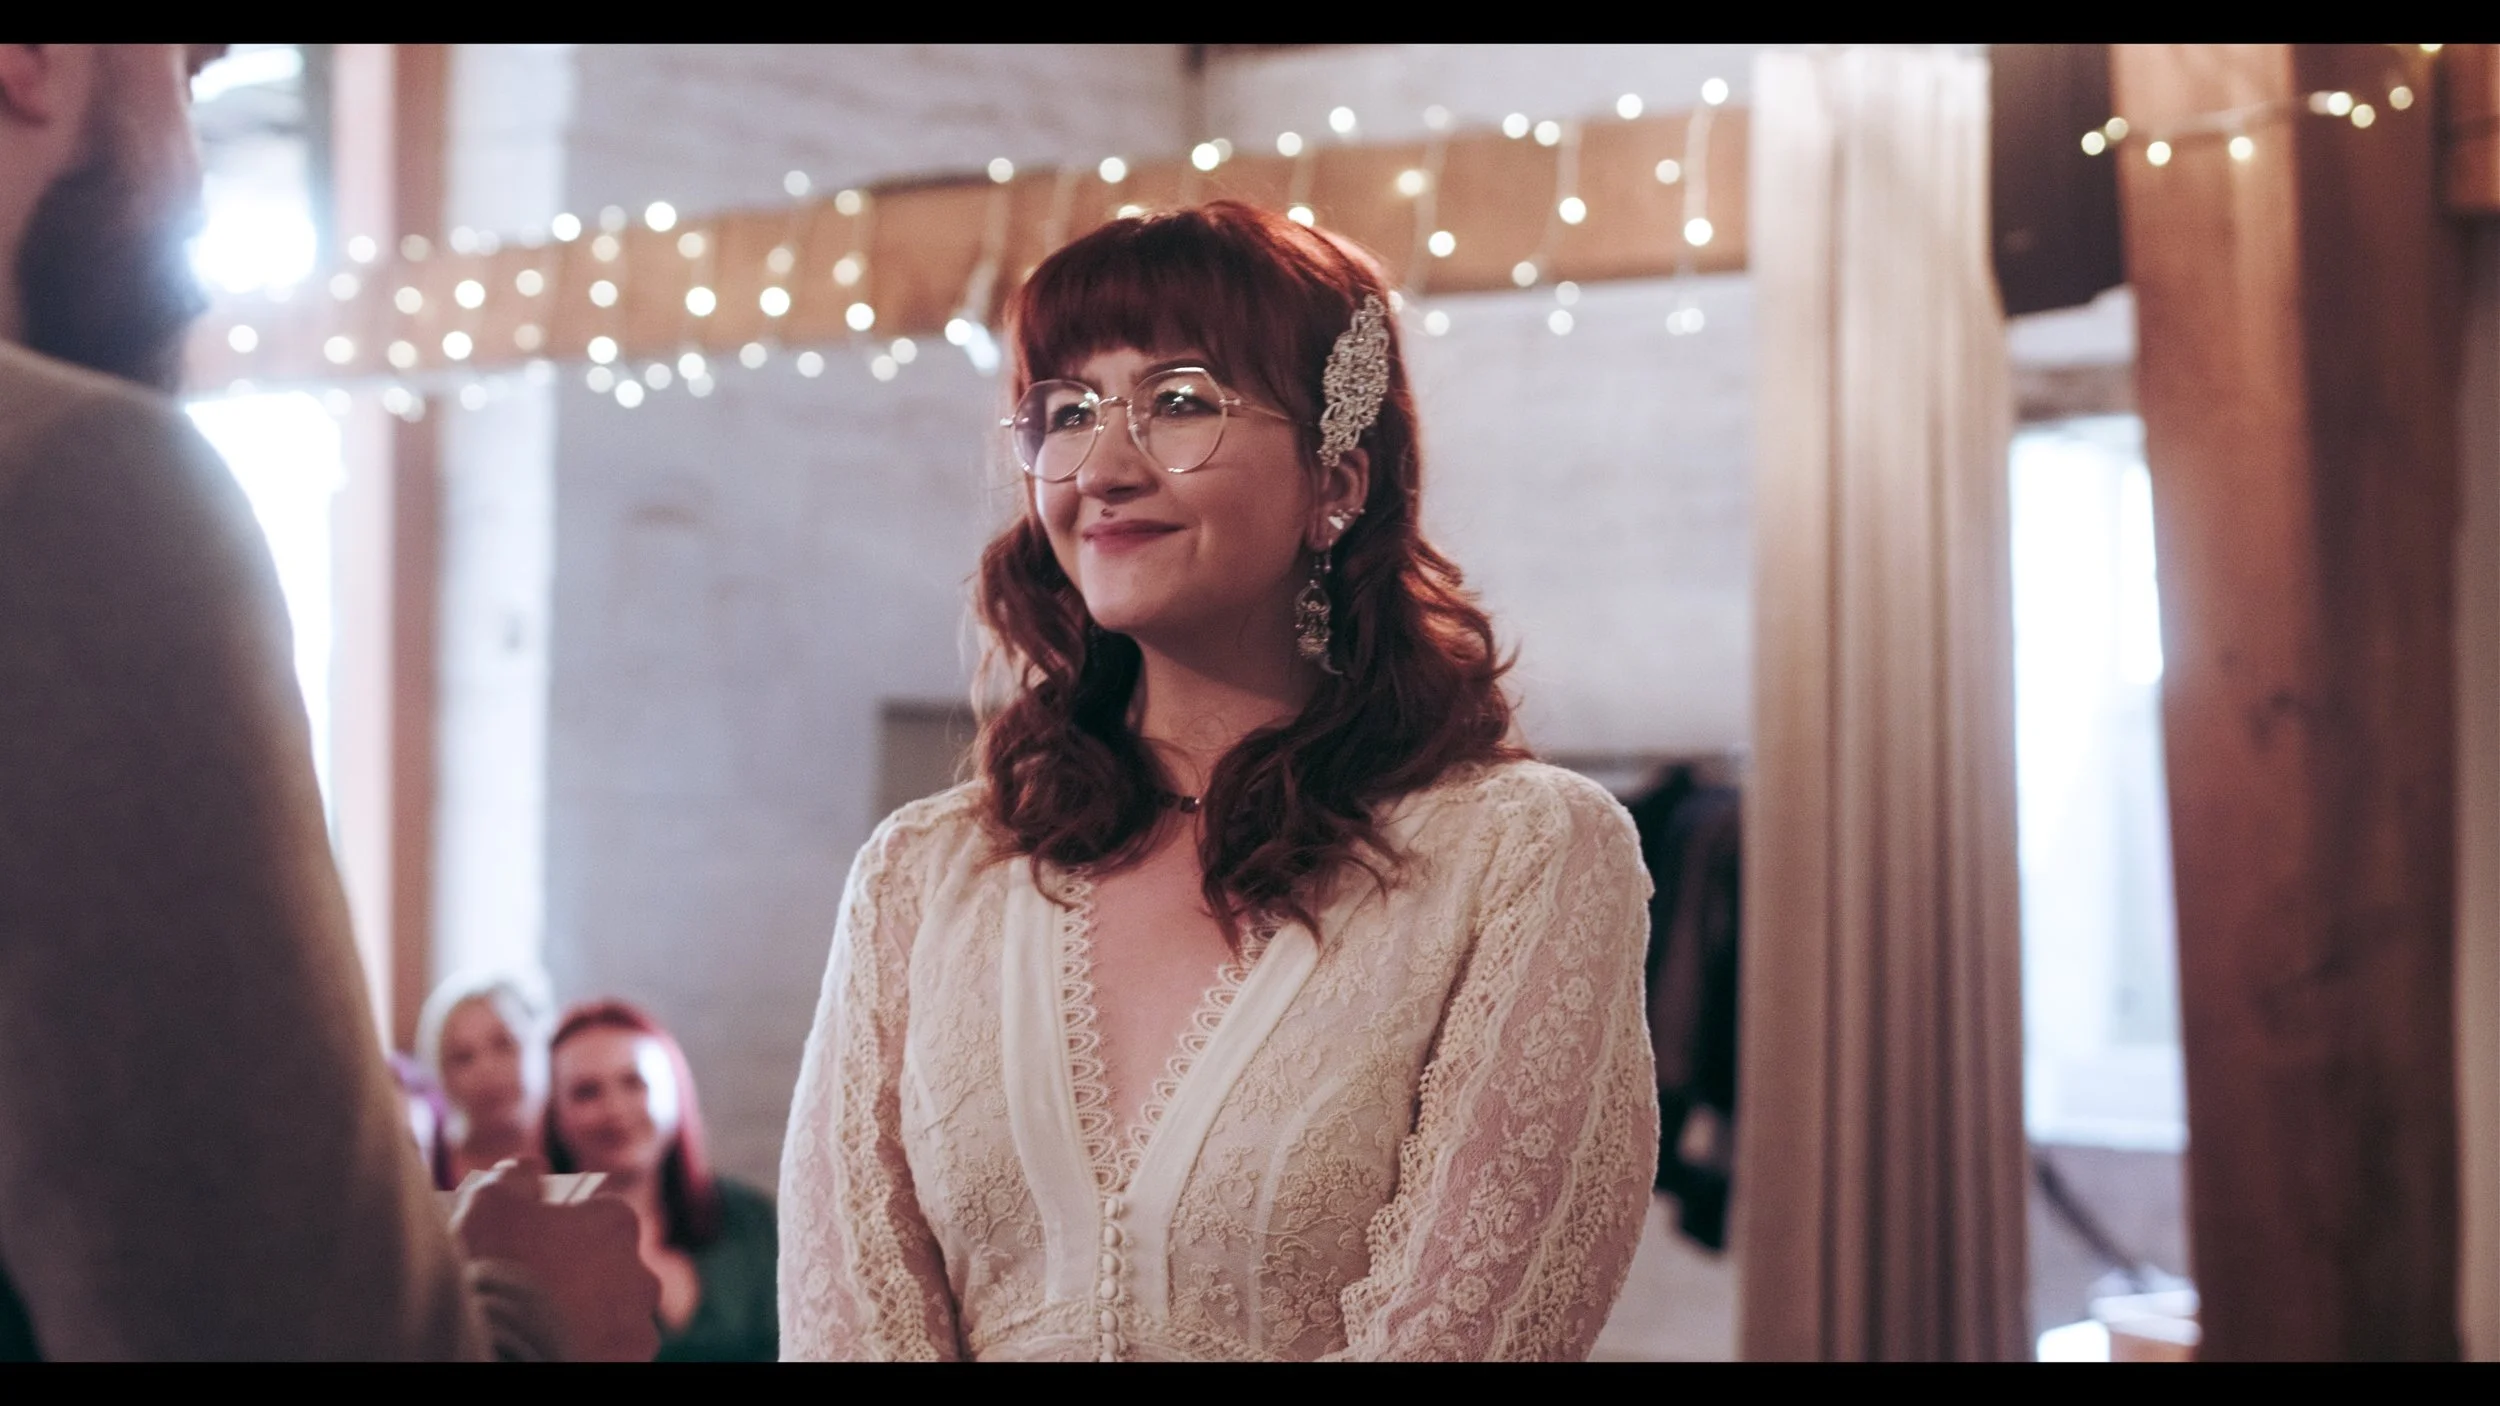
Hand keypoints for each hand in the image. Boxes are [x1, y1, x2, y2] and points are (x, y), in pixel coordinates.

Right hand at [452, 1158, 661, 1361]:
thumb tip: (529, 1168)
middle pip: (610, 1268)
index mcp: (616, 1222)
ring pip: (615, 1314)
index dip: (562, 1230)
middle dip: (581, 1276)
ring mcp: (638, 1323)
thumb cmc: (494, 1266)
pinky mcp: (631, 1362)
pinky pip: (612, 1350)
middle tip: (537, 1294)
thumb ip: (513, 1177)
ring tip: (544, 1328)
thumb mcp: (489, 1203)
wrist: (494, 1346)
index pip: (597, 1216)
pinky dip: (591, 1349)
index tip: (534, 1247)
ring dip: (590, 1317)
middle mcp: (641, 1271)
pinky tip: (555, 1349)